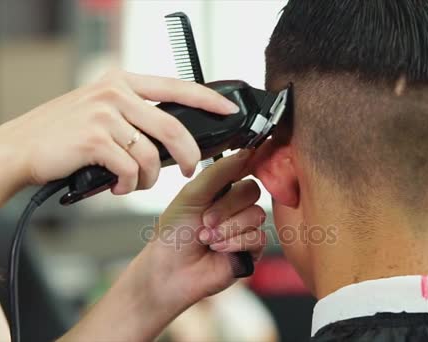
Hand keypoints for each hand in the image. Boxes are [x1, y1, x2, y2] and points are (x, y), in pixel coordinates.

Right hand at [0, 69, 238, 192]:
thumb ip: (134, 113)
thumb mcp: (100, 109)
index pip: (177, 86)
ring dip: (148, 179)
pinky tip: (117, 186)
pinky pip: (130, 170)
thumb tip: (173, 137)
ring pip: (151, 155)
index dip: (207, 99)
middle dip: (190, 154)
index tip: (227, 110)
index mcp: (122, 81)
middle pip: (173, 127)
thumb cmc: (62, 134)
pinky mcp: (94, 140)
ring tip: (134, 183)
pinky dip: (128, 185)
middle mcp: (115, 92)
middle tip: (191, 169)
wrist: (20, 149)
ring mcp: (104, 114)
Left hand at [141, 150, 265, 305]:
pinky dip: (235, 243)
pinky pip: (258, 237)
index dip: (247, 166)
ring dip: (228, 227)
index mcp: (221, 189)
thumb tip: (246, 151)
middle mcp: (235, 206)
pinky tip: (218, 250)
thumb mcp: (192, 194)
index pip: (243, 169)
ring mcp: (245, 228)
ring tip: (207, 239)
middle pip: (252, 191)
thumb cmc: (173, 234)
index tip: (245, 164)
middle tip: (205, 221)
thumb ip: (219, 172)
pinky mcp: (252, 250)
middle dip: (226, 207)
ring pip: (256, 215)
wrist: (169, 270)